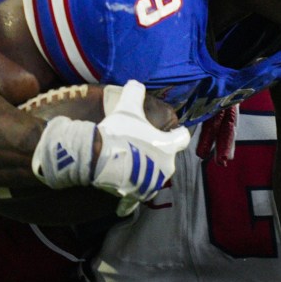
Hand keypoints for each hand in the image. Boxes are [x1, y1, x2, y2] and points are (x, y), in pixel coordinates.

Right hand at [91, 81, 189, 214]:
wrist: (98, 157)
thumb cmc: (119, 132)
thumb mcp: (127, 107)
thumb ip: (135, 92)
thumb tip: (136, 84)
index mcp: (168, 148)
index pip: (182, 138)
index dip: (177, 132)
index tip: (172, 130)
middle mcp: (165, 170)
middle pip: (166, 158)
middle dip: (156, 152)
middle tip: (140, 144)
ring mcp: (150, 185)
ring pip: (152, 177)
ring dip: (144, 171)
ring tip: (129, 162)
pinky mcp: (134, 196)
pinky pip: (135, 197)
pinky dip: (130, 193)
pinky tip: (123, 192)